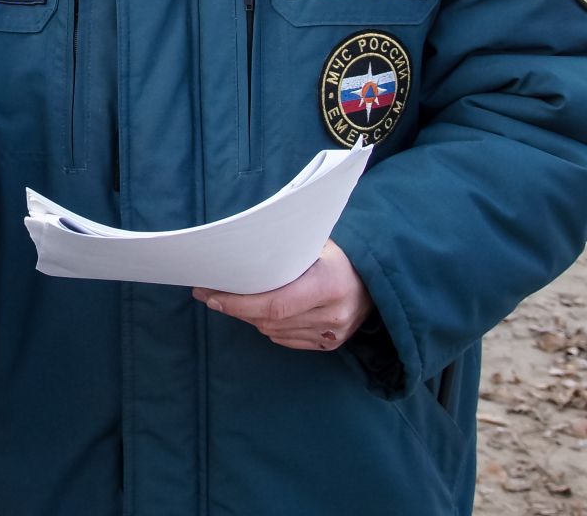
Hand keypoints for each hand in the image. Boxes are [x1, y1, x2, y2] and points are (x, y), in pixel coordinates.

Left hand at [193, 240, 371, 351]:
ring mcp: (334, 334)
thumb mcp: (316, 243)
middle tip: (209, 295)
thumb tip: (236, 253)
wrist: (377, 278)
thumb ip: (283, 251)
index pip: (275, 304)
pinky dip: (268, 326)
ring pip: (274, 331)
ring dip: (249, 317)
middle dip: (236, 308)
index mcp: (331, 284)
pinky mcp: (331, 344)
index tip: (212, 295)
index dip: (239, 303)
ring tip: (230, 301)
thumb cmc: (339, 253)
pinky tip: (258, 312)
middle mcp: (335, 314)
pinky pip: (286, 339)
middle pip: (270, 320)